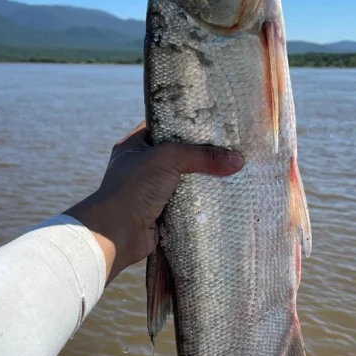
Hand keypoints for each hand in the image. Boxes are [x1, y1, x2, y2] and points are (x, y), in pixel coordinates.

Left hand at [65, 122, 243, 281]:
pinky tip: (223, 195)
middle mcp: (142, 166)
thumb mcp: (168, 159)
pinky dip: (201, 202)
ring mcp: (151, 191)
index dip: (187, 124)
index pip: (164, 127)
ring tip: (232, 169)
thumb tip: (238, 160)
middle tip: (229, 146)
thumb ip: (202, 156)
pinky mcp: (162, 212)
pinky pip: (187, 203)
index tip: (214, 122)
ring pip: (184, 180)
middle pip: (178, 155)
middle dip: (201, 154)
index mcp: (135, 145)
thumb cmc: (134, 188)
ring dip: (203, 180)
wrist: (117, 234)